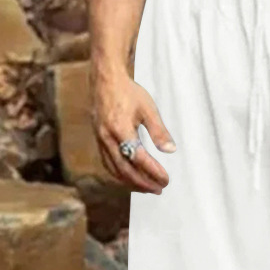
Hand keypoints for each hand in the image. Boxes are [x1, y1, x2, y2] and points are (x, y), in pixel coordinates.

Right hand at [89, 69, 175, 194]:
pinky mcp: (99, 141)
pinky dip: (121, 175)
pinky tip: (132, 178)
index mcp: (121, 129)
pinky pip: (109, 164)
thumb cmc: (127, 92)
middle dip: (143, 183)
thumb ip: (159, 131)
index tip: (165, 179)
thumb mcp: (148, 109)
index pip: (139, 158)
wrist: (105, 80)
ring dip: (132, 183)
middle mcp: (108, 138)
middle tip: (159, 189)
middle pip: (125, 169)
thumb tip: (170, 150)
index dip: (153, 171)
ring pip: (115, 170)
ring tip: (148, 188)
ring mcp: (101, 141)